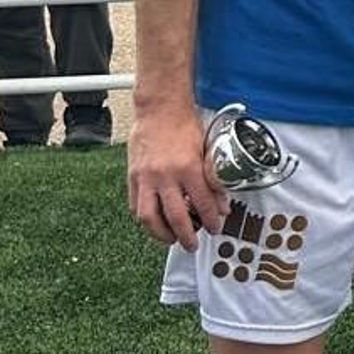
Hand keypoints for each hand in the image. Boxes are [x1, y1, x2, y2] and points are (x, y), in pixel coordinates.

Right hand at [127, 101, 227, 248]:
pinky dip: (145, 219)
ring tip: (171, 239)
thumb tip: (222, 203)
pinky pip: (136, 206)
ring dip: (160, 234)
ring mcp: (145, 178)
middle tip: (193, 244)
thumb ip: (213, 178)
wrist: (159, 110)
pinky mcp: (132, 177)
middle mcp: (165, 175)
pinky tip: (154, 223)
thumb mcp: (206, 149)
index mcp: (188, 167)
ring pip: (149, 217)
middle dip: (186, 235)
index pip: (202, 203)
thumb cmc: (184, 126)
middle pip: (175, 217)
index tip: (216, 227)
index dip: (211, 219)